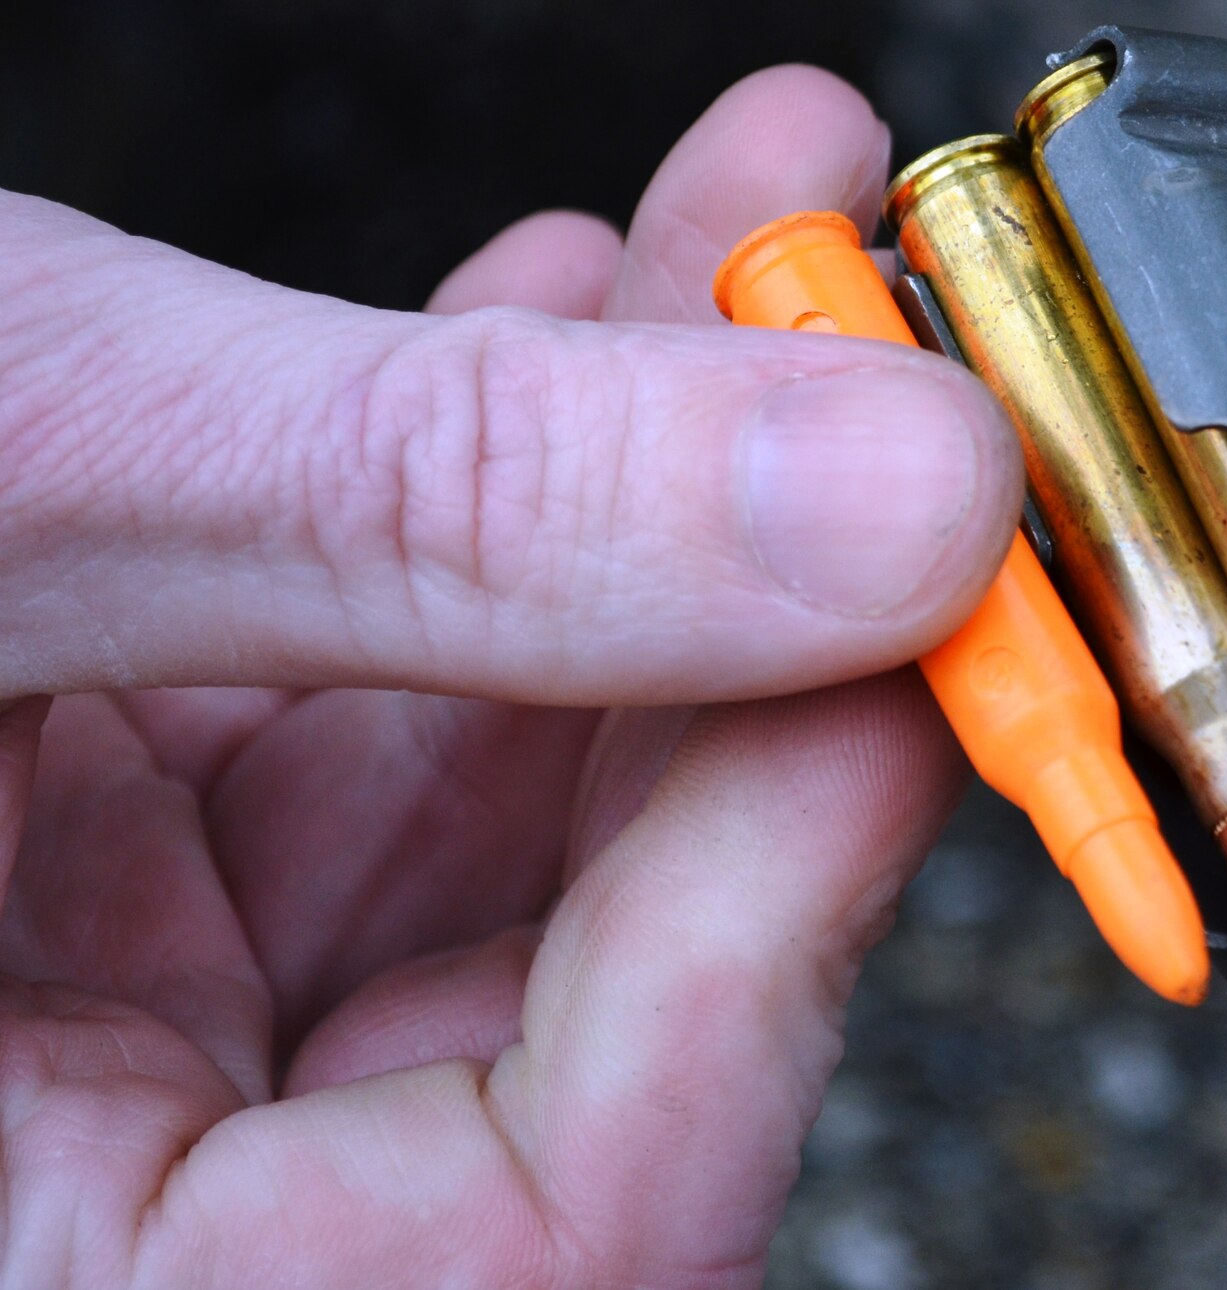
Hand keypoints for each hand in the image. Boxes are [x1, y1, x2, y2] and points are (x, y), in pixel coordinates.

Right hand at [0, 68, 1019, 1286]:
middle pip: (584, 998)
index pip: (559, 1229)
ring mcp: (103, 1011)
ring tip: (770, 242)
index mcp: (24, 1274)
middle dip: (767, 654)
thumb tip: (900, 502)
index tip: (919, 630)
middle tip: (883, 372)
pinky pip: (396, 700)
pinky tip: (597, 298)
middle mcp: (84, 1189)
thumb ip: (439, 522)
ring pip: (518, 808)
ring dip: (675, 510)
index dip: (776, 928)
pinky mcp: (99, 832)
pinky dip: (513, 497)